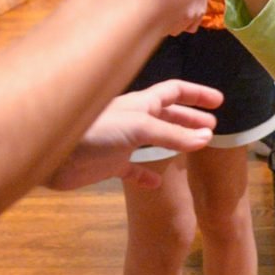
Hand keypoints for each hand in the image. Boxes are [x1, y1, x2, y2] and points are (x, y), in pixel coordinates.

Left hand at [43, 79, 222, 190]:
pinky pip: (133, 169)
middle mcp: (133, 119)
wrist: (55, 155)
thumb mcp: (140, 127)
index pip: (175, 91)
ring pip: (155, 140)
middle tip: (213, 127)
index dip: (197, 95)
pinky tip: (157, 182)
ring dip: (176, 142)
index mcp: (141, 103)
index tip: (219, 102)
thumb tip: (207, 138)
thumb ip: (173, 134)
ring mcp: (122, 142)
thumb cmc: (96, 131)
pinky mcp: (109, 164)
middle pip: (169, 114)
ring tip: (195, 148)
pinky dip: (147, 175)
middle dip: (191, 118)